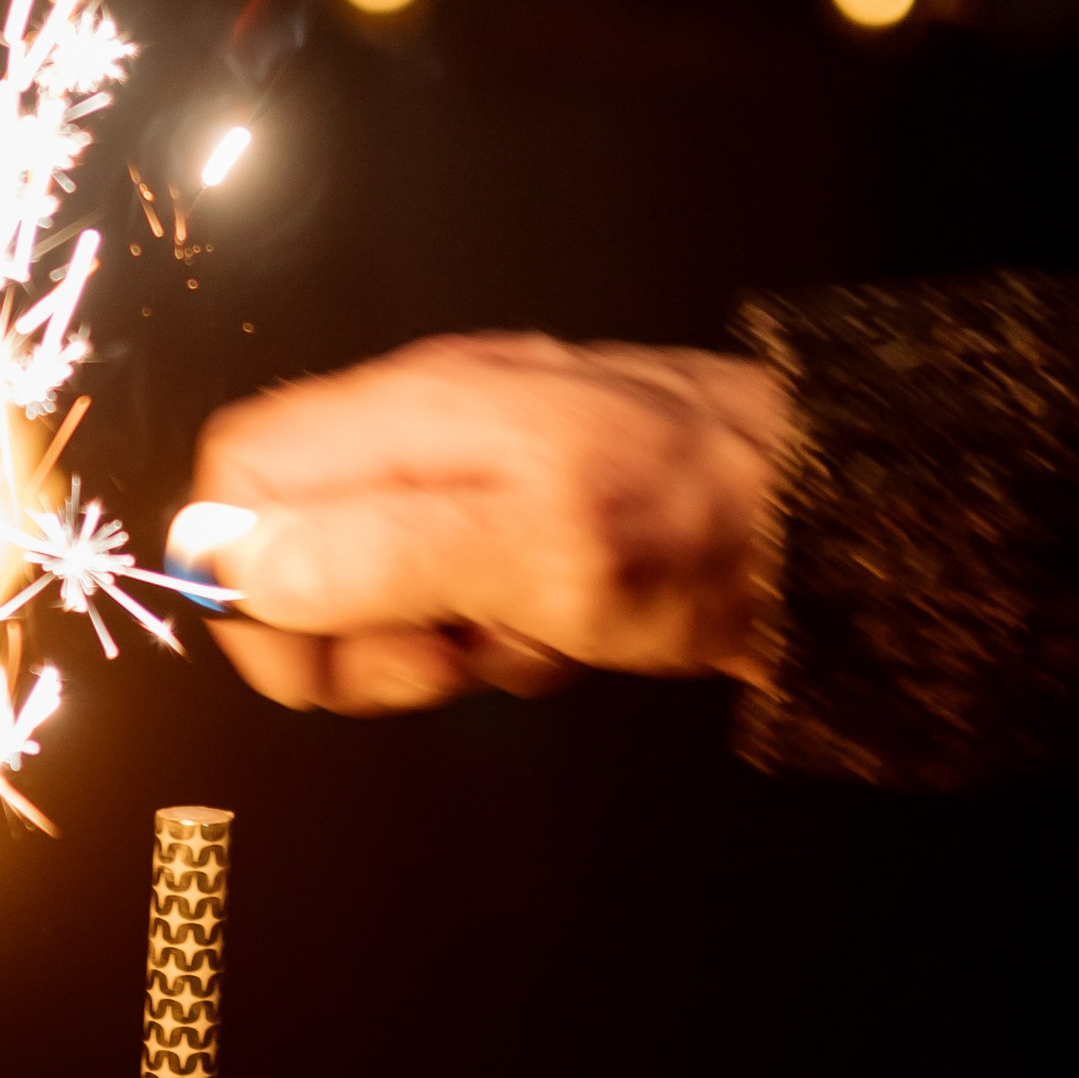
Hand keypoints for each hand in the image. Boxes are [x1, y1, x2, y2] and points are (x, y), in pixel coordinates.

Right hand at [187, 334, 791, 715]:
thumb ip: (373, 552)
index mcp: (413, 414)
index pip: (243, 473)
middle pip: (296, 543)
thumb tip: (229, 562)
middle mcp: (432, 435)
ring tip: (519, 641)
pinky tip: (561, 640)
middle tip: (436, 663)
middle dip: (344, 631)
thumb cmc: (702, 526)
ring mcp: (481, 483)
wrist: (848, 528)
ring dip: (429, 648)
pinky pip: (456, 606)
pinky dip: (494, 645)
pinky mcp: (528, 531)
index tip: (304, 651)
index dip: (240, 572)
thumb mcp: (529, 550)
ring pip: (377, 590)